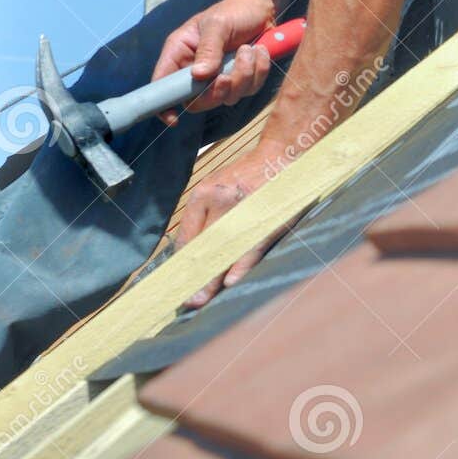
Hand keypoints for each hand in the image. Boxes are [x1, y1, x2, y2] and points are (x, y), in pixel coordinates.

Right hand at [153, 0, 276, 120]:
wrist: (259, 8)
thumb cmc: (232, 11)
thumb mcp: (217, 25)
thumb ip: (208, 49)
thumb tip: (199, 75)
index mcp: (180, 53)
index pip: (163, 84)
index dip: (164, 105)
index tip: (173, 118)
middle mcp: (195, 68)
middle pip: (198, 101)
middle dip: (218, 90)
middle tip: (228, 74)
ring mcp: (218, 77)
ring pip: (227, 97)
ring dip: (243, 76)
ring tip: (249, 49)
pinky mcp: (240, 79)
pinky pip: (249, 90)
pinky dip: (258, 72)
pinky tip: (259, 52)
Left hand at [176, 143, 297, 307]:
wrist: (280, 157)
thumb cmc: (247, 178)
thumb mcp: (216, 189)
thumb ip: (203, 217)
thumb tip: (191, 255)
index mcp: (203, 195)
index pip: (187, 236)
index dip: (181, 264)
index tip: (177, 284)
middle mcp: (219, 200)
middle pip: (201, 246)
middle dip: (195, 277)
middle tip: (188, 301)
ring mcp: (242, 208)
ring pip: (223, 250)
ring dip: (214, 279)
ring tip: (204, 300)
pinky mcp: (264, 216)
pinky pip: (250, 247)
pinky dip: (241, 266)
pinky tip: (232, 283)